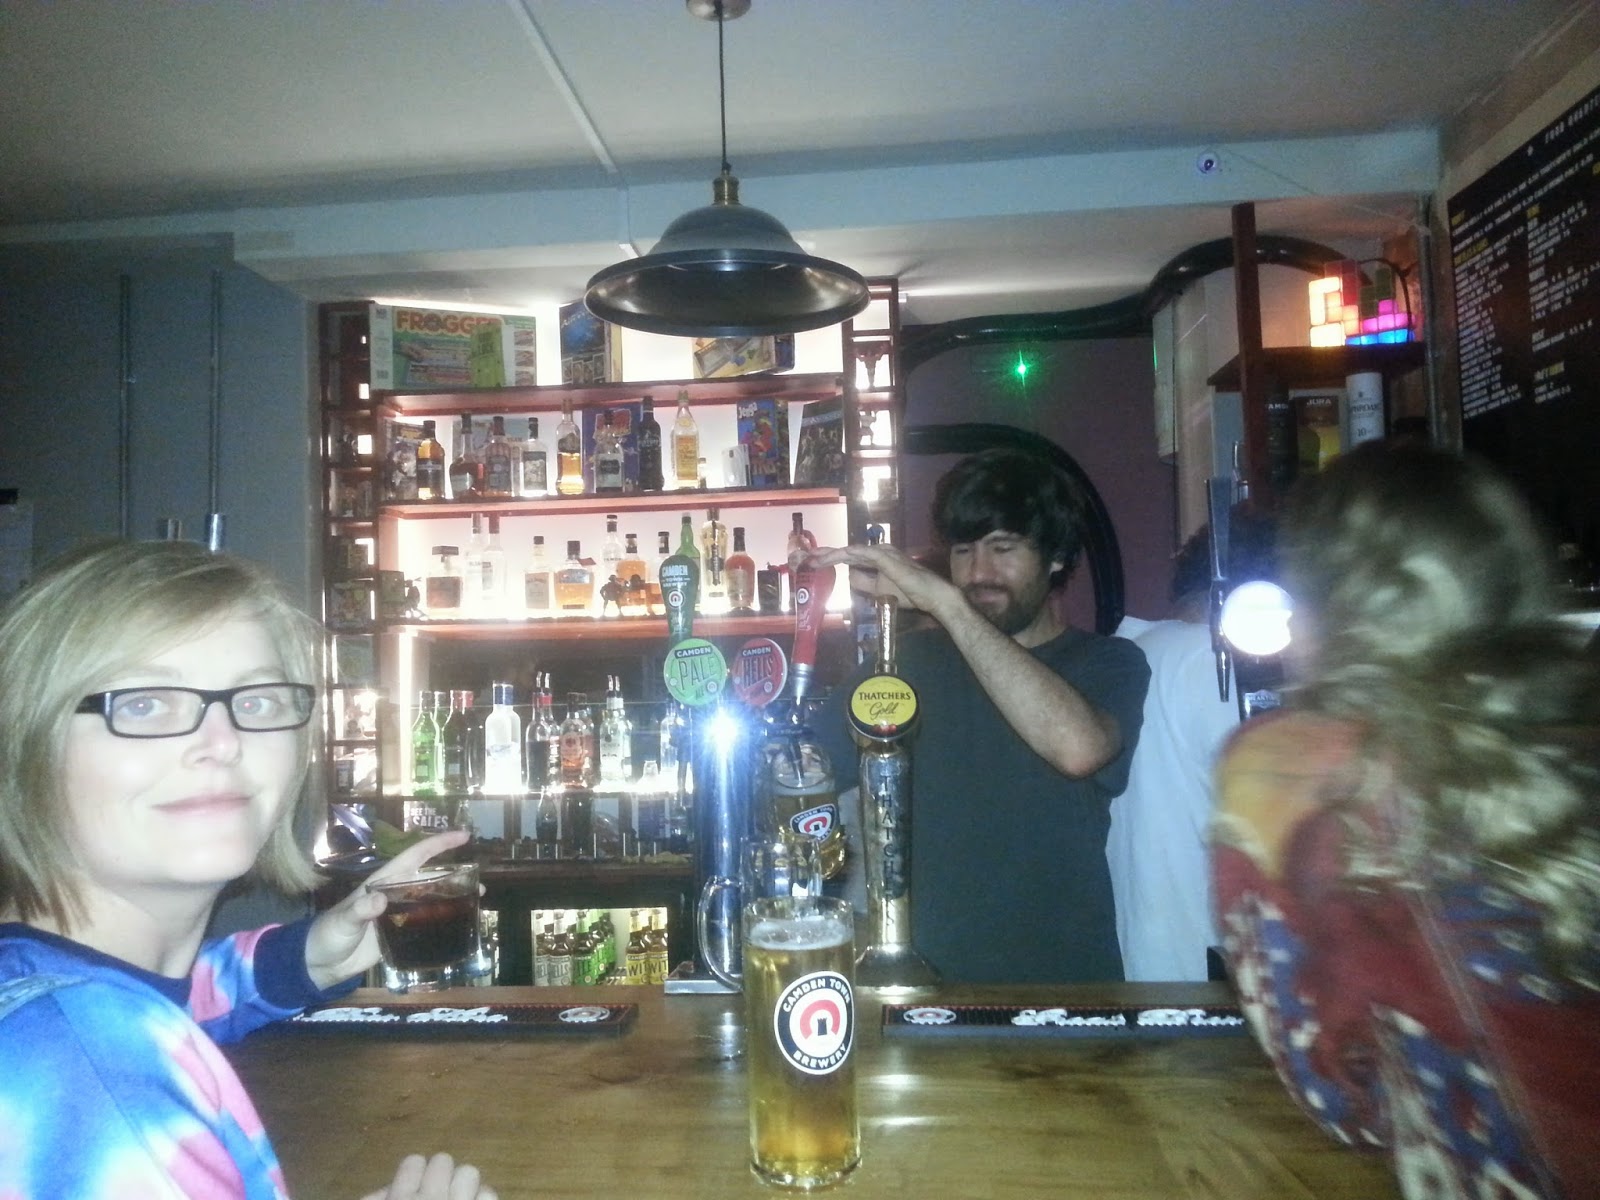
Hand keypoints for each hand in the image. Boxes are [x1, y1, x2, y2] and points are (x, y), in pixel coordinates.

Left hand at [305, 830, 470, 990]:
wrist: (319, 964)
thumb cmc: (327, 935)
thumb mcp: (342, 921)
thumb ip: (359, 910)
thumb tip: (378, 900)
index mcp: (383, 882)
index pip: (415, 856)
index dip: (438, 844)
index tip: (463, 836)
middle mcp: (395, 894)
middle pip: (430, 878)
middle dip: (454, 876)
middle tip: (480, 883)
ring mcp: (398, 915)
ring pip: (431, 900)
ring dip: (452, 899)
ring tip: (476, 903)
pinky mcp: (399, 935)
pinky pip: (425, 923)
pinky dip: (442, 922)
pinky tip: (457, 927)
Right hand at [358, 1153, 495, 1199]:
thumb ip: (376, 1198)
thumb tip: (384, 1187)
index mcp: (400, 1199)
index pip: (413, 1162)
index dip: (414, 1175)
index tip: (412, 1188)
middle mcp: (431, 1198)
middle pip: (443, 1161)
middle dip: (440, 1177)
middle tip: (436, 1194)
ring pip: (469, 1172)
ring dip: (463, 1186)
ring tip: (457, 1198)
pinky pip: (489, 1192)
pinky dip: (482, 1198)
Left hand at [806, 542, 958, 617]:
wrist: (931, 595)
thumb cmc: (909, 593)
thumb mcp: (880, 590)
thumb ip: (864, 582)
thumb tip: (849, 577)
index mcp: (877, 557)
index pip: (849, 556)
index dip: (830, 558)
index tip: (813, 562)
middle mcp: (878, 550)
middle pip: (846, 551)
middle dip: (824, 554)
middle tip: (804, 556)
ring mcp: (882, 552)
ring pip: (850, 551)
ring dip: (830, 555)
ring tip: (812, 558)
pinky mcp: (885, 558)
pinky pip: (862, 554)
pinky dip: (845, 555)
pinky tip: (832, 557)